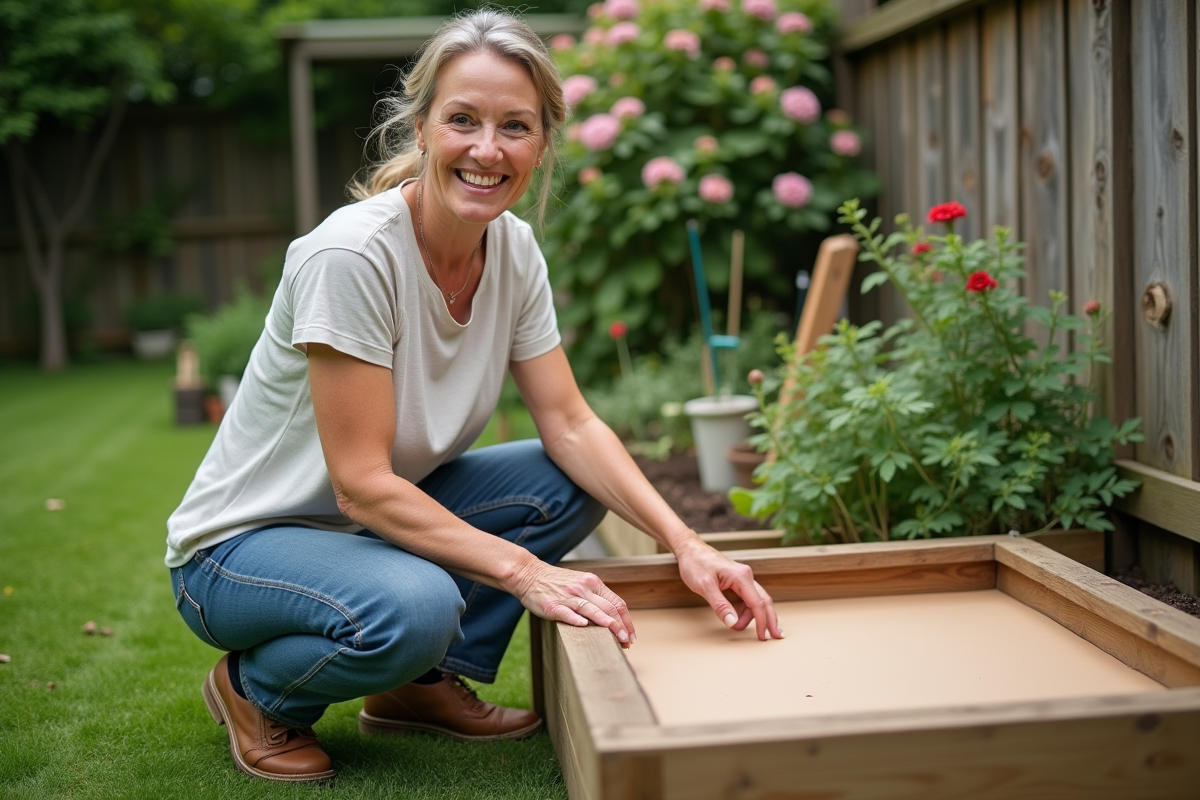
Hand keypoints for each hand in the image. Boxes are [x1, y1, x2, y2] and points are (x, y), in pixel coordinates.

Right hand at [509, 559, 635, 646]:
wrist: (529, 574)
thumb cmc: (556, 582)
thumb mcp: (581, 583)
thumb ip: (596, 596)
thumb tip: (613, 617)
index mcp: (593, 582)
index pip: (617, 602)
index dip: (627, 620)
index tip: (631, 635)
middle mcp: (583, 588)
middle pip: (609, 608)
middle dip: (621, 627)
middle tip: (627, 642)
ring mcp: (568, 597)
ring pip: (592, 610)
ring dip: (608, 625)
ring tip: (618, 638)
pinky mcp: (553, 605)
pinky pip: (567, 613)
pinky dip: (577, 620)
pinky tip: (584, 626)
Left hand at [675, 539, 781, 639]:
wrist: (689, 549)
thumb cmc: (695, 563)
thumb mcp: (705, 586)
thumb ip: (720, 606)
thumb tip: (732, 622)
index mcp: (741, 576)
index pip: (757, 603)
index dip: (762, 621)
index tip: (762, 636)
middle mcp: (746, 577)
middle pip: (764, 601)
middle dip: (770, 620)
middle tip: (775, 637)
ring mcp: (742, 580)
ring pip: (754, 602)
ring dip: (750, 617)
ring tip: (736, 627)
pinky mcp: (736, 583)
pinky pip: (746, 600)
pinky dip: (745, 611)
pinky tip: (739, 619)